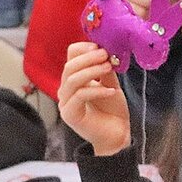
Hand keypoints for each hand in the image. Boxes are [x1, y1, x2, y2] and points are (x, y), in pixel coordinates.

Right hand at [58, 42, 130, 156]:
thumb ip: (105, 70)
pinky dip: (96, 91)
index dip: (82, 49)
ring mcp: (65, 103)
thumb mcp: (111, 83)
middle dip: (88, 58)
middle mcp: (66, 90)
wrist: (116, 135)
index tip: (99, 46)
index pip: (70, 57)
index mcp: (74, 79)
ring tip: (108, 68)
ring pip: (72, 80)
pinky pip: (79, 96)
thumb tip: (105, 50)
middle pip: (69, 67)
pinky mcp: (70, 115)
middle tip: (105, 55)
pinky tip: (111, 91)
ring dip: (91, 71)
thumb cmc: (112, 110)